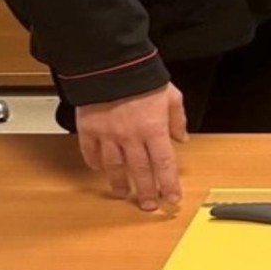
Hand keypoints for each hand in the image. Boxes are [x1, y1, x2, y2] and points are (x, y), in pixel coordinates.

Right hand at [76, 82, 187, 210]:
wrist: (110, 64)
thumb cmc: (142, 77)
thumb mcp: (171, 95)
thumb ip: (177, 119)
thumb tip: (182, 138)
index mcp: (154, 129)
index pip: (165, 164)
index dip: (169, 184)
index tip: (172, 198)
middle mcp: (131, 137)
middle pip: (141, 172)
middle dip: (146, 192)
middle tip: (149, 205)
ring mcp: (108, 135)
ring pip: (115, 167)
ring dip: (120, 184)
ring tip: (124, 194)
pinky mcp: (89, 129)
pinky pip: (91, 153)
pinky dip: (95, 164)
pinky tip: (100, 171)